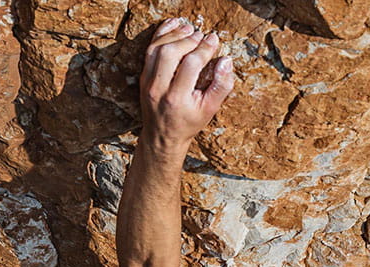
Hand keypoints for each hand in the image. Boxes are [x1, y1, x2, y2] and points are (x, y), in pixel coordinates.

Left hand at [139, 18, 234, 149]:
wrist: (162, 136)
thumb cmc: (188, 123)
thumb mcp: (210, 110)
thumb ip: (222, 86)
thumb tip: (226, 61)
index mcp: (177, 99)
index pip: (190, 64)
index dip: (204, 49)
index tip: (214, 39)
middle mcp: (158, 89)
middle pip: (170, 53)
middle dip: (188, 40)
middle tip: (202, 35)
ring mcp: (147, 82)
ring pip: (157, 48)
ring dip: (174, 35)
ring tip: (190, 29)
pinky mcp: (143, 76)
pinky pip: (149, 49)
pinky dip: (161, 35)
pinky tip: (174, 26)